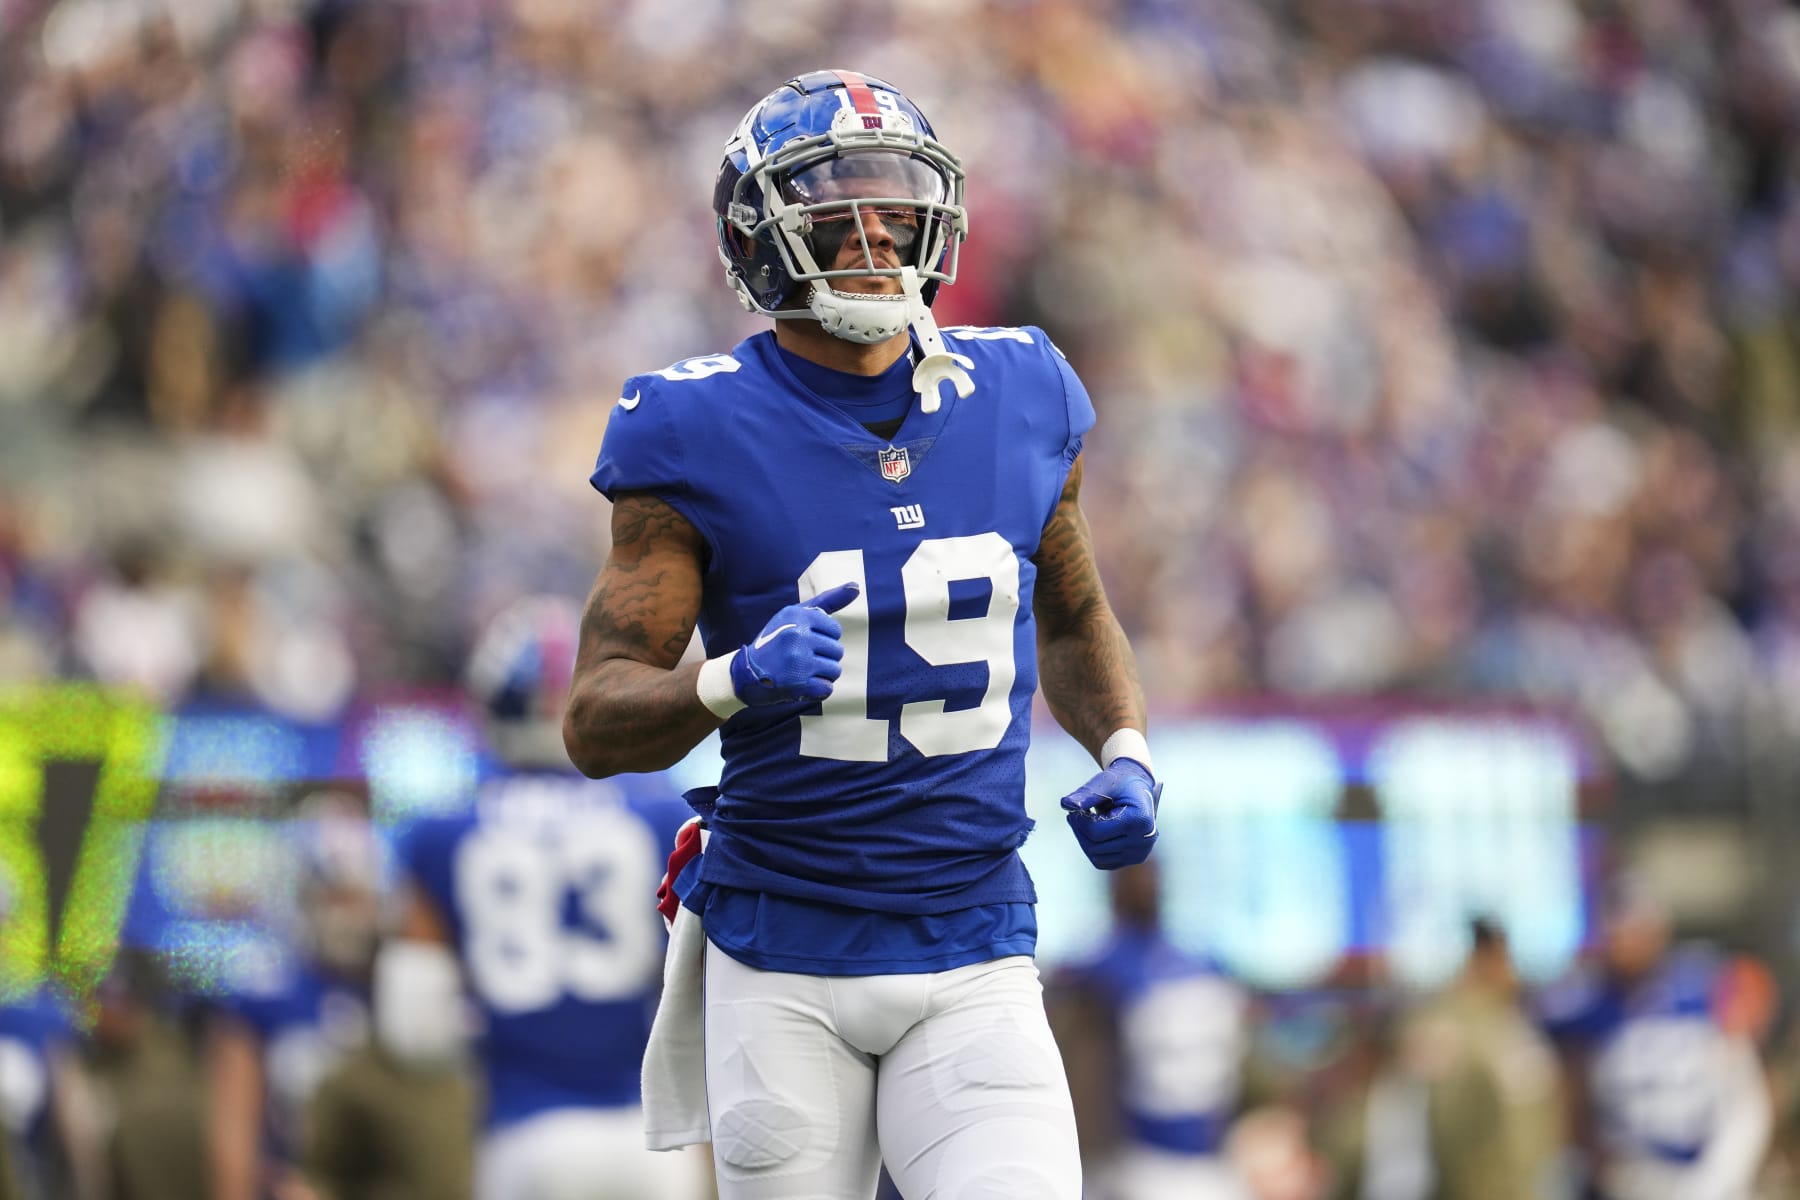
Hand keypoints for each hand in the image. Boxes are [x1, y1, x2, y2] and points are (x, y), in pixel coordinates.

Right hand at [728, 583, 859, 705]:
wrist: (746, 673)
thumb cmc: (776, 640)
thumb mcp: (796, 614)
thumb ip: (828, 600)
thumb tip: (856, 586)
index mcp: (797, 616)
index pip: (835, 630)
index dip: (824, 639)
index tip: (804, 641)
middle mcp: (797, 635)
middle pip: (837, 651)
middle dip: (823, 657)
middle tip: (800, 659)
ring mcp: (798, 660)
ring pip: (835, 670)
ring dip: (821, 674)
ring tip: (801, 671)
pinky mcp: (798, 684)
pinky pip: (827, 688)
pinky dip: (817, 689)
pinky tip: (801, 684)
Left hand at [1061, 758, 1159, 869]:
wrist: (1139, 790)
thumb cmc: (1122, 783)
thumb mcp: (1105, 782)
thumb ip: (1086, 794)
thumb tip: (1066, 804)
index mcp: (1139, 820)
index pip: (1096, 832)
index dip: (1079, 822)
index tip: (1073, 810)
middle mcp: (1144, 840)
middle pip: (1095, 847)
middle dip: (1079, 830)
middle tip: (1074, 815)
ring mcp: (1140, 852)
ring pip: (1097, 857)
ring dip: (1085, 840)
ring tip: (1086, 822)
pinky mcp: (1135, 858)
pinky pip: (1103, 862)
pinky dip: (1093, 849)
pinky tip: (1094, 833)